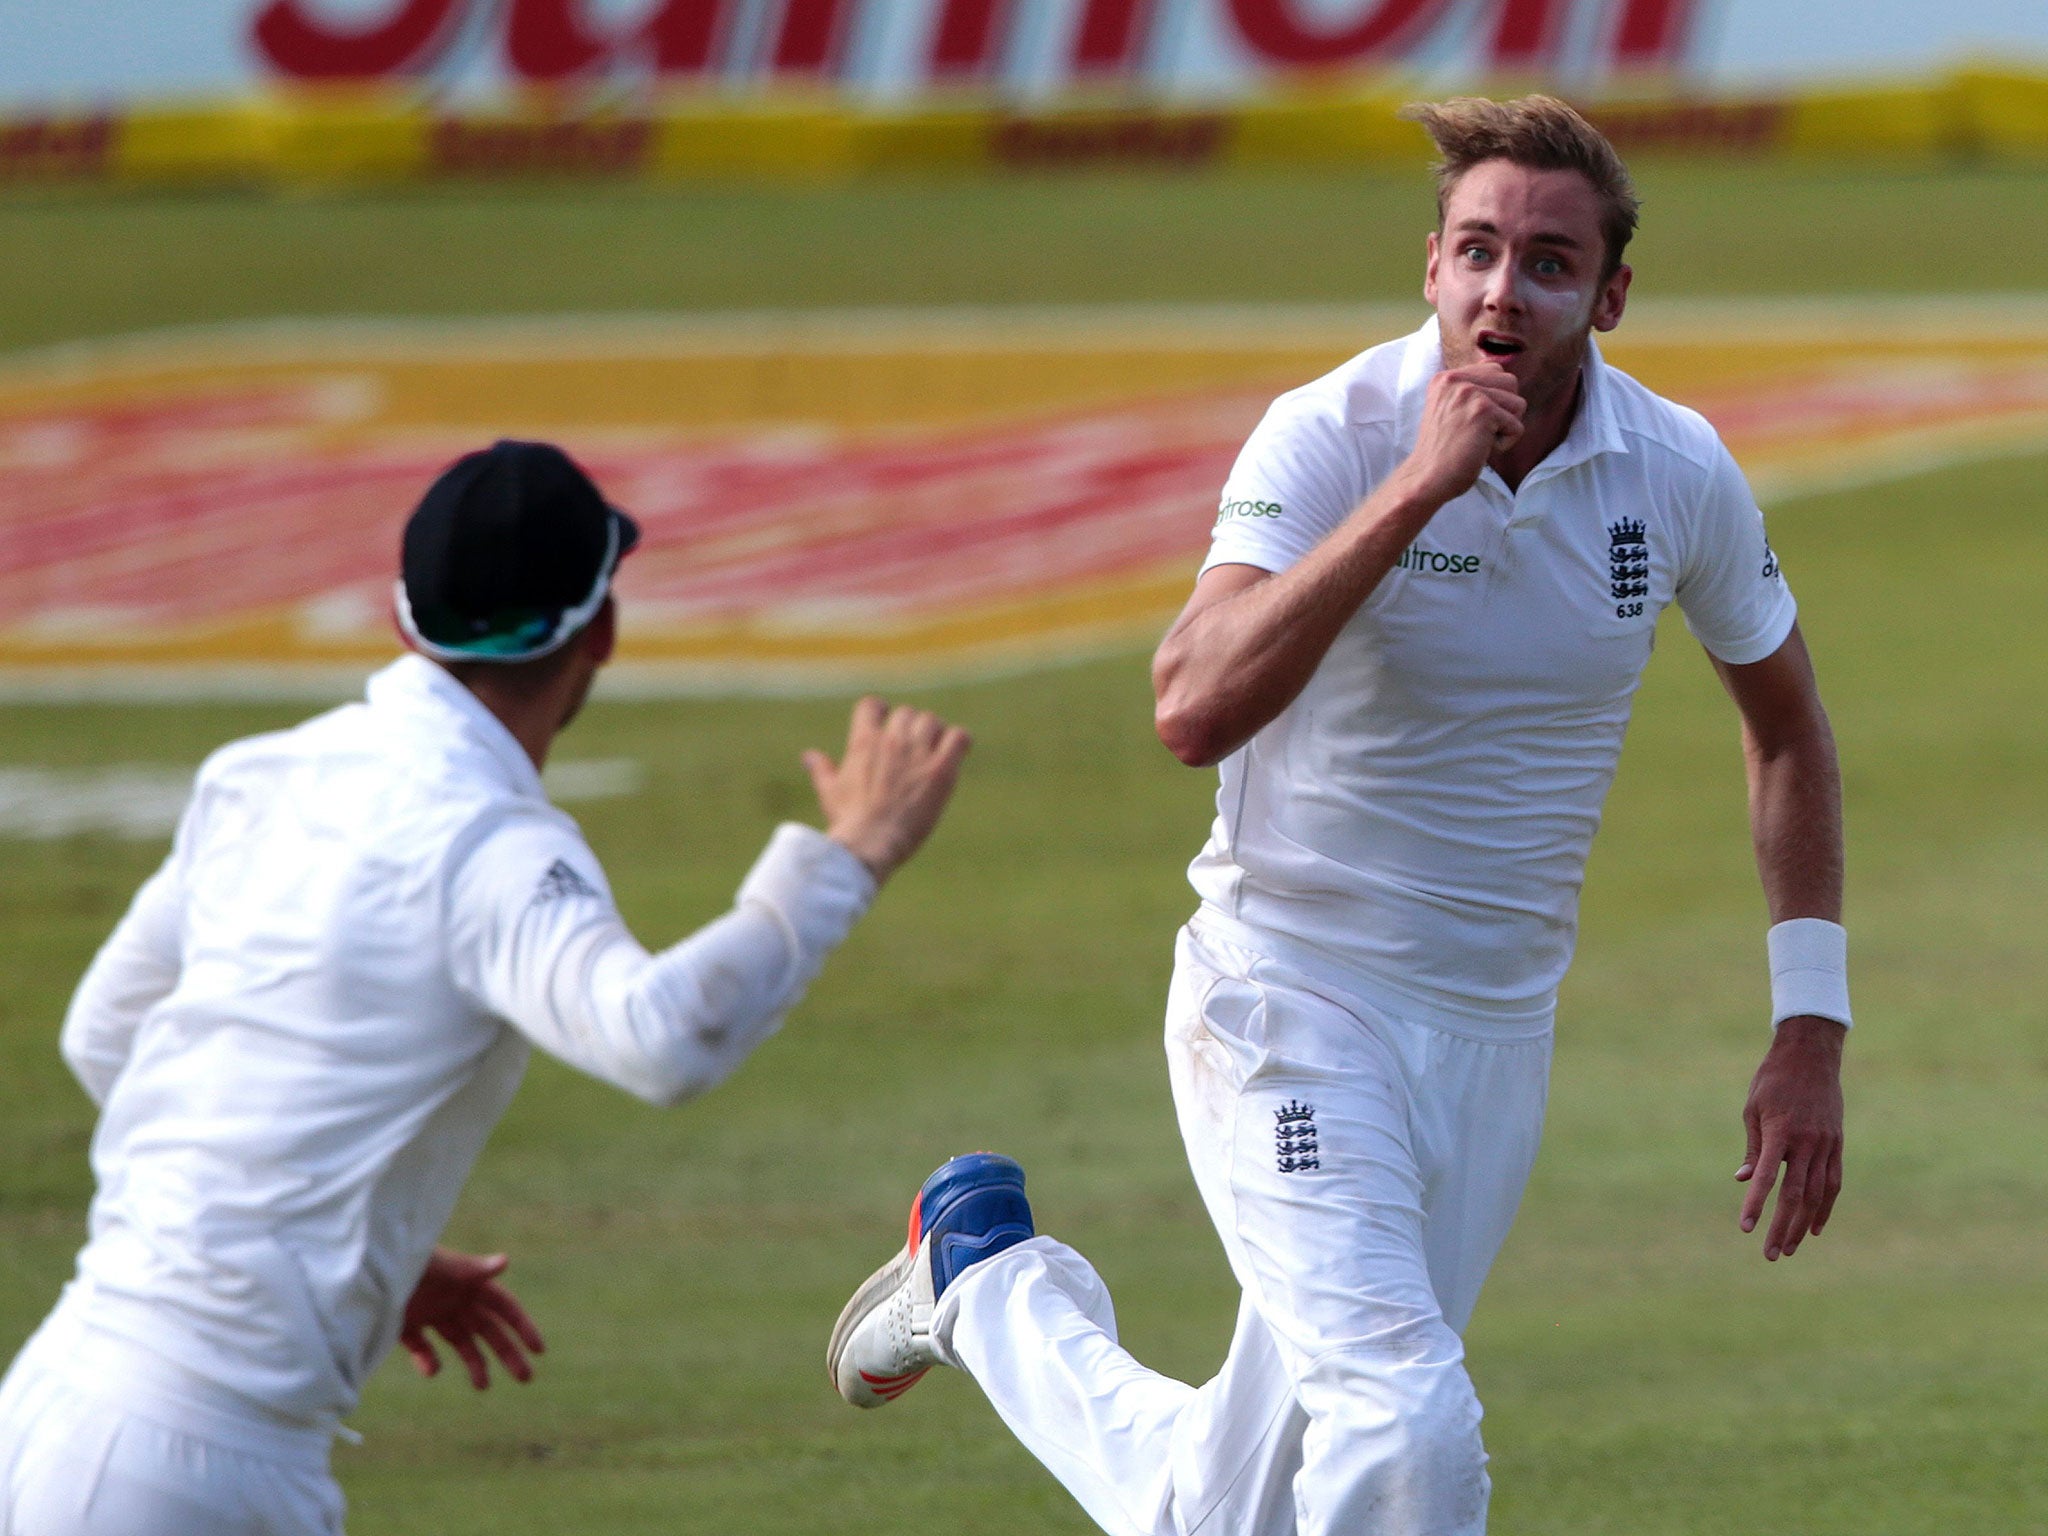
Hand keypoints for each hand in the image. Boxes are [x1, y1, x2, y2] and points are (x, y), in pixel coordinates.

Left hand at [400, 1247, 545, 1389]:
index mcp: (468, 1283)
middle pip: (488, 1330)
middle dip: (508, 1352)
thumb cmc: (407, 1258)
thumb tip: (505, 1261)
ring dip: (475, 1362)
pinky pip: (423, 1346)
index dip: (523, 1326)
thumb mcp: (440, 1266)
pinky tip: (432, 1369)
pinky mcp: (405, 1324)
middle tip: (527, 1378)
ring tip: (483, 1387)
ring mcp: (431, 1312)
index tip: (539, 1349)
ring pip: (460, 1341)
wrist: (362, 1268)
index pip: (504, 1307)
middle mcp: (454, 1299)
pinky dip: (429, 1360)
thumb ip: (470, 1268)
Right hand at [804, 697, 970, 884]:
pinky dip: (959, 741)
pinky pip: (958, 737)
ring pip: (932, 721)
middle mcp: (892, 740)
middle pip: (907, 713)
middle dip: (909, 728)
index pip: (872, 705)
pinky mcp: (940, 769)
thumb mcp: (830, 791)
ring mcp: (917, 753)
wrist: (872, 843)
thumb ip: (822, 769)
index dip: (881, 713)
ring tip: (932, 755)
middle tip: (911, 752)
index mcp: (863, 741)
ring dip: (933, 734)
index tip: (885, 727)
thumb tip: (808, 755)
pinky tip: (956, 754)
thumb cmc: (849, 821)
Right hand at [1393, 362, 1526, 505]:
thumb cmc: (1442, 452)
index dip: (1494, 399)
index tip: (1470, 421)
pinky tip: (1480, 450)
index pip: (1494, 370)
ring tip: (1478, 439)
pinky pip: (1517, 427)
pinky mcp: (1483, 410)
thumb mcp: (1450, 410)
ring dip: (1504, 428)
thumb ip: (1471, 391)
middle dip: (1504, 410)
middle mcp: (1455, 379)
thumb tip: (1504, 381)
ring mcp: (1469, 393)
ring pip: (1518, 404)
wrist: (1426, 478)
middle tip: (1477, 431)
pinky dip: (1504, 444)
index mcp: (1445, 378)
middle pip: (1510, 382)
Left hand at [1736, 1016, 1845, 1259]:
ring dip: (1803, 1224)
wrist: (1811, 1056)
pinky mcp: (1837, 1144)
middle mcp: (1806, 1142)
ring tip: (1790, 1247)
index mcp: (1779, 1132)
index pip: (1766, 1177)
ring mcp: (1826, 1145)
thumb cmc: (1773, 1081)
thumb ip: (1753, 1148)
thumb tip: (1744, 1180)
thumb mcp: (1753, 1109)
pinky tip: (1815, 1227)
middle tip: (1771, 1254)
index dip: (1756, 1204)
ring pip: (1817, 1194)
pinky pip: (1833, 1182)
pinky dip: (1825, 1207)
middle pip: (1795, 1194)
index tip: (1747, 1229)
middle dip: (1782, 1226)